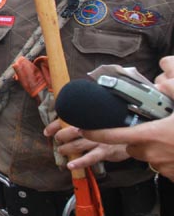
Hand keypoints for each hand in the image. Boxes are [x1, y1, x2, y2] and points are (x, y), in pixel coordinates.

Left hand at [43, 119, 129, 169]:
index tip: (47, 131)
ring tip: (60, 151)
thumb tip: (63, 125)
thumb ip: (83, 122)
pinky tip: (70, 166)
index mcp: (88, 119)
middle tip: (56, 140)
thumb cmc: (113, 128)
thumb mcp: (97, 122)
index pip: (68, 120)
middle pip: (71, 131)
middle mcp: (93, 128)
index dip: (54, 126)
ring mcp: (98, 140)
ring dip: (66, 149)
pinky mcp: (105, 151)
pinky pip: (90, 158)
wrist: (133, 135)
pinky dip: (79, 162)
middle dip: (60, 136)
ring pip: (77, 145)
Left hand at [77, 56, 173, 179]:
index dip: (95, 132)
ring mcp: (161, 166)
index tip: (83, 128)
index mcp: (150, 134)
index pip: (112, 135)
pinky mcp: (171, 175)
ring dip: (151, 147)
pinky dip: (164, 157)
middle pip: (130, 144)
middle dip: (136, 136)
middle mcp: (151, 153)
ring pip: (145, 155)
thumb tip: (163, 74)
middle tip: (153, 126)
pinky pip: (160, 165)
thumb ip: (173, 86)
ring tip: (168, 136)